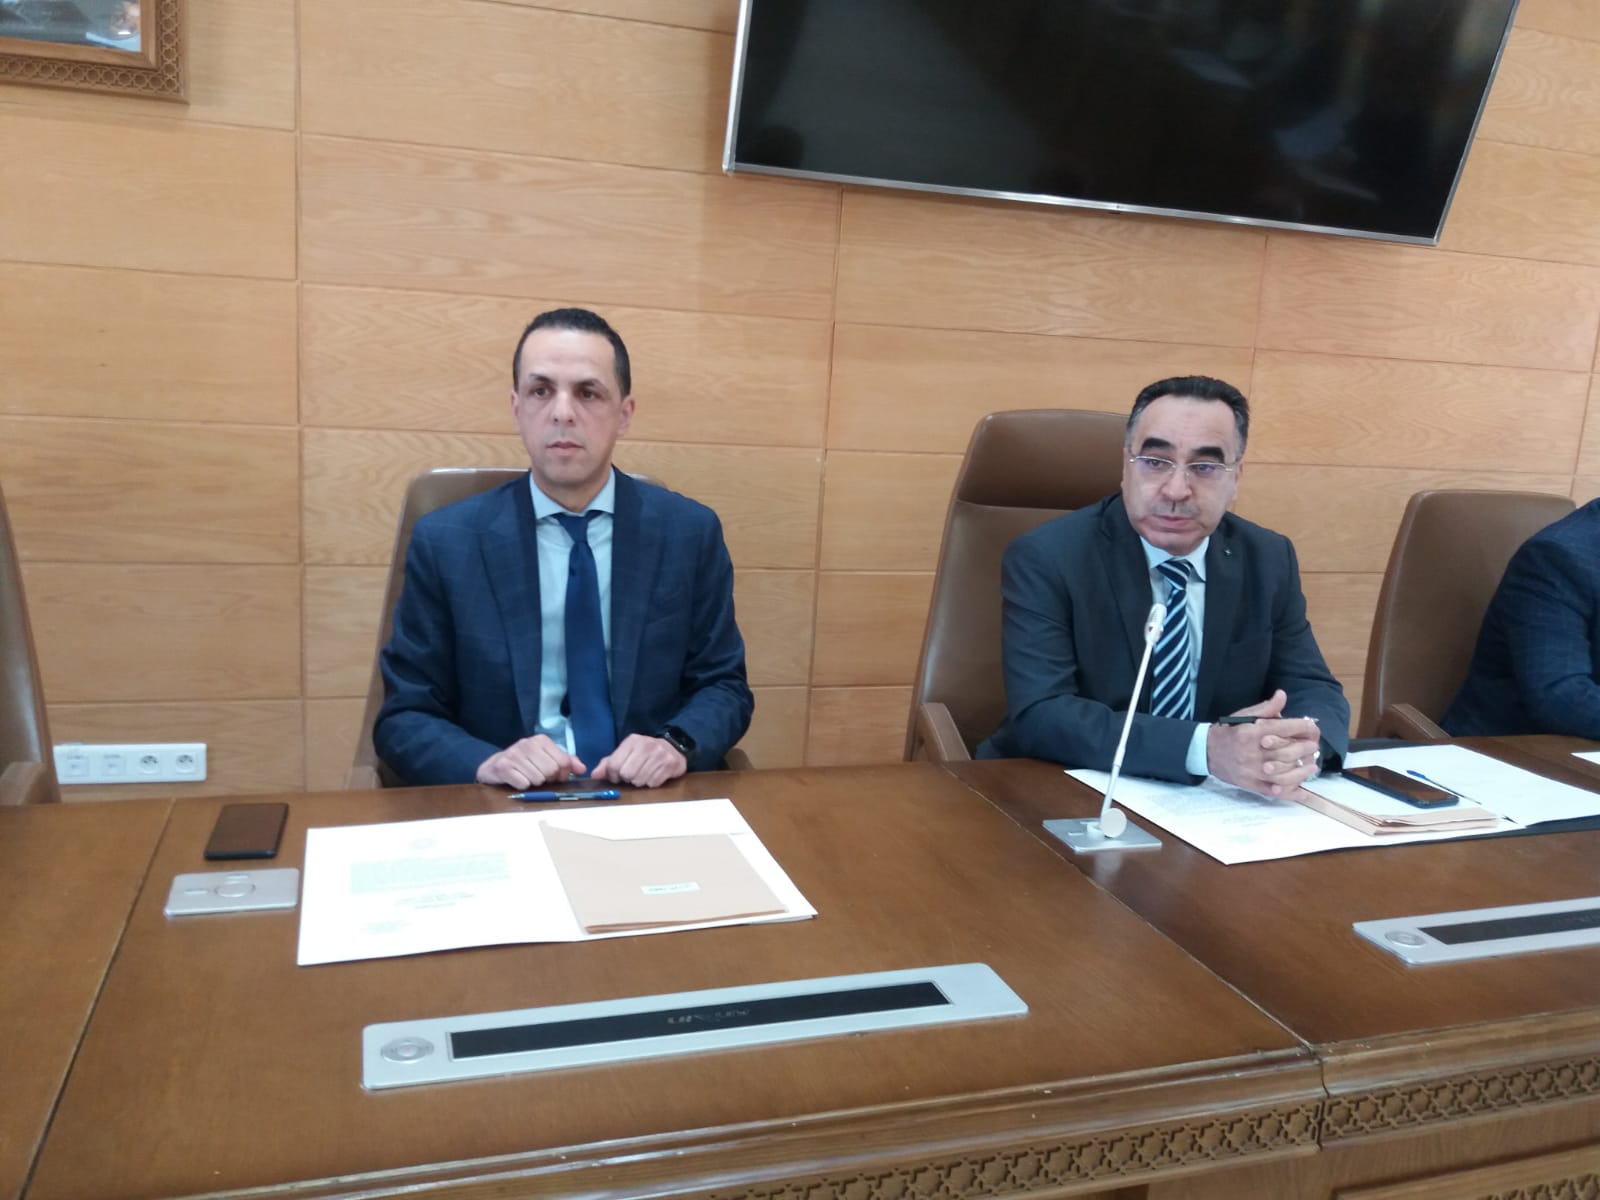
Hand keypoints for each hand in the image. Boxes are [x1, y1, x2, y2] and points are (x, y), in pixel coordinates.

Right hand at [476, 735, 584, 788]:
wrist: (495, 767)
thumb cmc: (525, 764)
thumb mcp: (546, 758)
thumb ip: (566, 762)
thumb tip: (582, 769)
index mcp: (541, 740)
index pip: (564, 761)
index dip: (562, 774)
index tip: (555, 776)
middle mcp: (528, 743)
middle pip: (551, 771)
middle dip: (547, 779)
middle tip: (538, 777)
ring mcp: (514, 754)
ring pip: (538, 779)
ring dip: (534, 783)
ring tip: (526, 777)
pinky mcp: (503, 766)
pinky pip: (523, 784)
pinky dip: (522, 786)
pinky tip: (517, 780)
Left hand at [591, 734, 687, 788]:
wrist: (673, 747)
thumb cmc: (644, 753)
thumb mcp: (625, 753)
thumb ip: (608, 763)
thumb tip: (594, 775)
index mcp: (632, 741)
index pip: (614, 765)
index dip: (613, 776)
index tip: (618, 776)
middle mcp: (646, 745)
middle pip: (626, 774)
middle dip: (628, 779)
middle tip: (633, 775)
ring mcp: (659, 754)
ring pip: (640, 780)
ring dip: (640, 782)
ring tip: (644, 774)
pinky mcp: (670, 764)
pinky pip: (653, 783)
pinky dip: (652, 783)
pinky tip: (654, 775)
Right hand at [1207, 689, 1322, 796]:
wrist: (1206, 751)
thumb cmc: (1229, 731)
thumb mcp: (1244, 715)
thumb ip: (1266, 708)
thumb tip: (1282, 695)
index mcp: (1253, 731)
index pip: (1286, 728)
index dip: (1303, 727)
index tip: (1311, 727)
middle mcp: (1254, 751)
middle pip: (1288, 751)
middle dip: (1306, 748)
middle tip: (1314, 747)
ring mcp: (1252, 770)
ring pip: (1284, 774)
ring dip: (1302, 772)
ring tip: (1311, 767)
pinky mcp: (1250, 783)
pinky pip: (1273, 791)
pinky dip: (1289, 793)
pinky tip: (1301, 791)